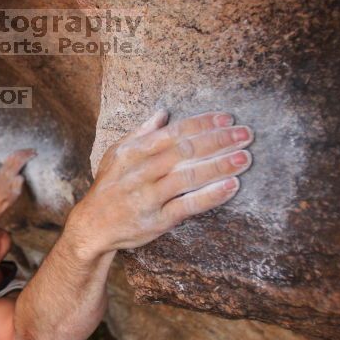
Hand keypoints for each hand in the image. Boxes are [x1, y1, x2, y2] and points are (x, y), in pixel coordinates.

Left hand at [0, 149, 37, 222]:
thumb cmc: (8, 199)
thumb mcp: (16, 193)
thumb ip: (18, 184)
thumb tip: (20, 176)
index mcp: (10, 175)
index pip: (20, 161)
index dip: (28, 156)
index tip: (35, 154)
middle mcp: (5, 170)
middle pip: (16, 156)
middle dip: (25, 152)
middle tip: (33, 150)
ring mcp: (2, 170)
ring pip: (11, 156)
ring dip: (20, 152)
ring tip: (27, 150)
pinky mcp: (1, 171)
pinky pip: (7, 159)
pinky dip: (14, 154)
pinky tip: (18, 154)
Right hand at [67, 110, 252, 257]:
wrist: (92, 226)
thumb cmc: (109, 187)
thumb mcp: (116, 155)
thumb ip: (141, 134)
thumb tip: (163, 113)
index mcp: (132, 152)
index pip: (173, 133)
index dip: (202, 124)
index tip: (227, 118)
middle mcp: (140, 172)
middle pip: (184, 152)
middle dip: (218, 141)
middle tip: (246, 134)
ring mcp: (148, 197)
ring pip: (187, 177)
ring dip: (218, 166)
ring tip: (245, 157)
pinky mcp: (156, 221)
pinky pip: (187, 206)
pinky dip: (210, 196)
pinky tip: (231, 186)